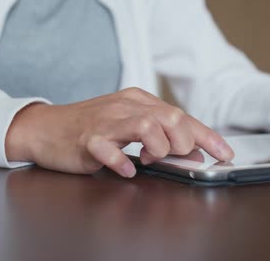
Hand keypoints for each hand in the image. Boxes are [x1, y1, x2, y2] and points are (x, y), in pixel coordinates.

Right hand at [5, 88, 233, 177]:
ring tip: (150, 160)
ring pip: (146, 125)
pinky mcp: (87, 139)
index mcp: (137, 101)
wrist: (44, 128)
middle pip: (169, 116)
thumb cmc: (88, 127)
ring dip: (157, 148)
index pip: (180, 115)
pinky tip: (127, 169)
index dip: (207, 135)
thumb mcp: (126, 124)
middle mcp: (124, 106)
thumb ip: (156, 134)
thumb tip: (189, 152)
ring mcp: (104, 121)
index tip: (224, 152)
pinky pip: (109, 149)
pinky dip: (122, 162)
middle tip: (174, 157)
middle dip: (182, 142)